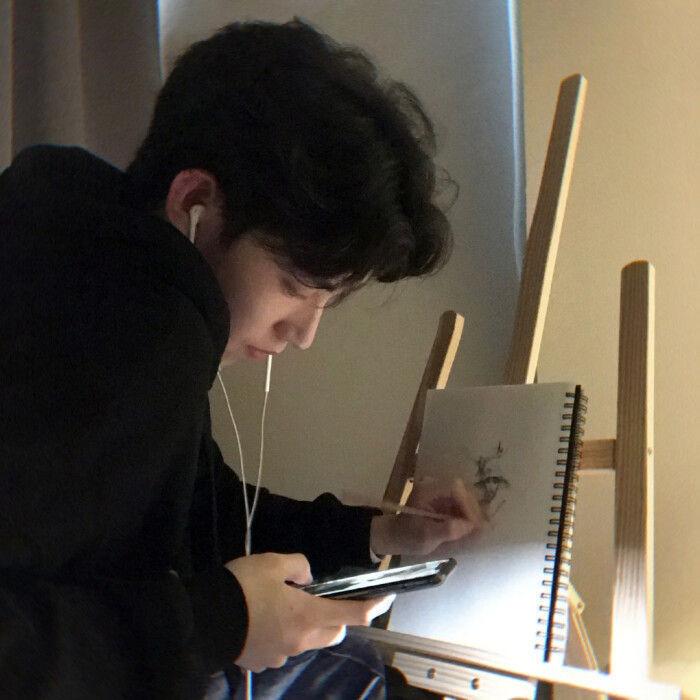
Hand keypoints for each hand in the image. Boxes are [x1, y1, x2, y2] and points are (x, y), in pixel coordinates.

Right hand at [225, 552, 394, 672]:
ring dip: (309, 626)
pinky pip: (285, 648)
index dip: (372, 606)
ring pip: (309, 642)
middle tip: (322, 597)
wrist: (204, 619)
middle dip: (337, 617)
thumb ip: (299, 566)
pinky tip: (265, 619)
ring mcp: (281, 655)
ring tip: (285, 604)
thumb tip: (307, 579)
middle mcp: (300, 641)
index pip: (352, 615)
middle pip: (334, 633)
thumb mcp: (274, 563)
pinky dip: (285, 634)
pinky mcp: (263, 662)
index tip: (384, 598)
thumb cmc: (243, 587)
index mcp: (307, 616)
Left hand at [370, 477, 484, 556]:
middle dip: (472, 509)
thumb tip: (469, 526)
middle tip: (480, 528)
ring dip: (472, 513)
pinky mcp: (444, 502)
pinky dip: (467, 516)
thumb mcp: (426, 537)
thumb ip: (447, 530)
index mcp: (427, 491)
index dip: (467, 505)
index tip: (473, 524)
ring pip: (464, 498)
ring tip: (478, 530)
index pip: (454, 489)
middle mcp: (435, 487)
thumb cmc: (408, 537)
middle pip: (462, 492)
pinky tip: (471, 529)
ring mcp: (440, 494)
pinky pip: (461, 505)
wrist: (397, 537)